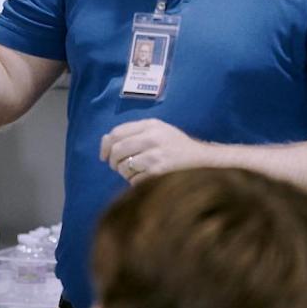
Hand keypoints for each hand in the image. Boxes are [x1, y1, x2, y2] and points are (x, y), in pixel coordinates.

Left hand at [99, 118, 213, 183]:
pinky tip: (146, 178)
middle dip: (113, 161)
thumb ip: (132, 133)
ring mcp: (155, 155)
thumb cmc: (176, 146)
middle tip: (117, 167)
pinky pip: (134, 180)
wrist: (203, 161)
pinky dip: (135, 182)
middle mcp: (151, 137)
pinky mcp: (159, 172)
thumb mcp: (157, 131)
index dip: (105, 146)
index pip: (117, 133)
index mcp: (150, 125)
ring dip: (125, 173)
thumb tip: (105, 141)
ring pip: (124, 167)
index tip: (104, 156)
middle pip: (117, 150)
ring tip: (136, 172)